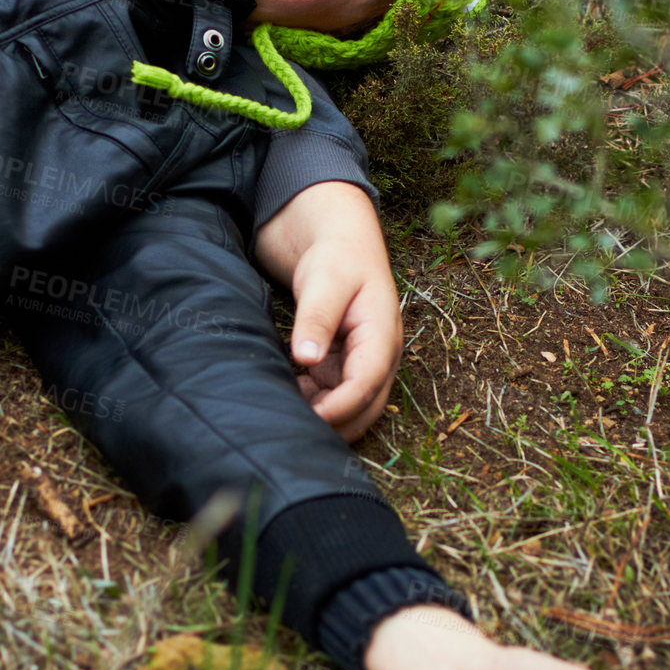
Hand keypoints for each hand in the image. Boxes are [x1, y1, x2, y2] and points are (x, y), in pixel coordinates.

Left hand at [252, 182, 401, 441]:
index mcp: (382, 334)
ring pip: (353, 408)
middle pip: (366, 407)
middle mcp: (379, 354)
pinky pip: (336, 397)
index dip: (339, 408)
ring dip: (325, 418)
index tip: (307, 420)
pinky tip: (289, 397)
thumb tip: (305, 359)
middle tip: (291, 430)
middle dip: (335, 424)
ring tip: (287, 414)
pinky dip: (316, 406)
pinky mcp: (344, 363)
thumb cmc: (335, 255)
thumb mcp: (325, 280)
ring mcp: (362, 361)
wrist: (337, 238)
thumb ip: (316, 319)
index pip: (366, 384)